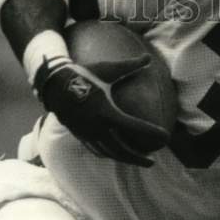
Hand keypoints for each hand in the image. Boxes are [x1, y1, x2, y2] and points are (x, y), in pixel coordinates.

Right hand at [36, 56, 168, 166]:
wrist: (53, 83)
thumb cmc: (83, 74)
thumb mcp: (107, 69)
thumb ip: (129, 66)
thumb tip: (148, 58)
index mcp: (106, 112)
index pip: (134, 127)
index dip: (151, 133)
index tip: (166, 137)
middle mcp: (97, 127)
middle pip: (122, 149)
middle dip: (138, 158)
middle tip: (152, 162)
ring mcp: (87, 133)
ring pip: (109, 153)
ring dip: (125, 159)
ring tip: (138, 161)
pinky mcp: (80, 135)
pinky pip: (96, 150)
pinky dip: (109, 155)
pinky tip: (117, 155)